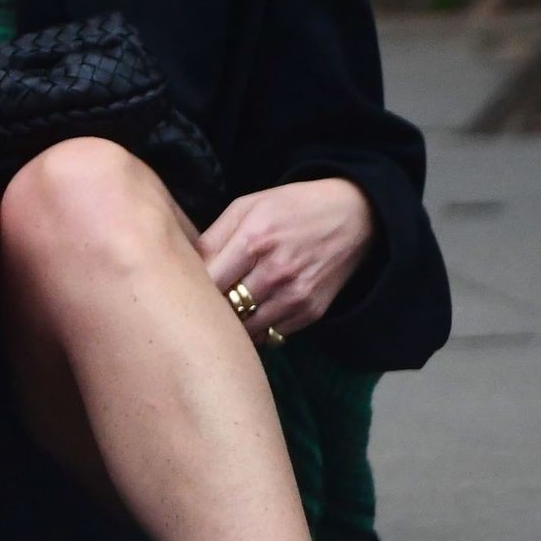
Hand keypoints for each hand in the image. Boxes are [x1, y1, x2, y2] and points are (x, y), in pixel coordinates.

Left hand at [192, 178, 377, 347]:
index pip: (209, 282)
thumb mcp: (247, 205)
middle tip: (207, 300)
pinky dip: (259, 328)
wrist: (354, 216)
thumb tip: (187, 268)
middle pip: (226, 308)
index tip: (190, 285)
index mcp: (254, 240)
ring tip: (230, 308)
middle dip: (213, 306)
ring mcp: (295, 296)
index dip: (195, 287)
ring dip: (235, 322)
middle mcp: (275, 272)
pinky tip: (256, 311)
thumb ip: (213, 236)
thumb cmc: (291, 207)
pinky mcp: (311, 312)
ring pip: (247, 329)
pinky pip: (271, 335)